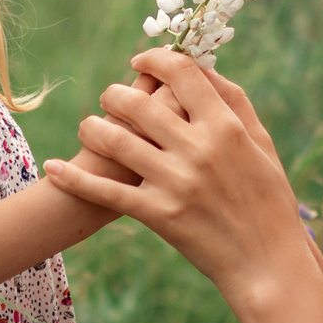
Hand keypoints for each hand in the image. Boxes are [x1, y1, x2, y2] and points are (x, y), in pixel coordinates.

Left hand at [43, 49, 305, 307]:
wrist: (267, 263)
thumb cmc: (269, 200)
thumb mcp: (262, 144)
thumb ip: (234, 102)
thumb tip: (203, 69)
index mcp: (226, 127)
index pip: (181, 74)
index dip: (155, 59)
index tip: (140, 61)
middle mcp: (198, 149)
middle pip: (138, 103)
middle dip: (115, 94)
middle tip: (110, 97)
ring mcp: (175, 183)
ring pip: (115, 141)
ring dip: (92, 127)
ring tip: (89, 127)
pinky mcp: (158, 215)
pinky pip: (105, 193)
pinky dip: (74, 179)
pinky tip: (54, 169)